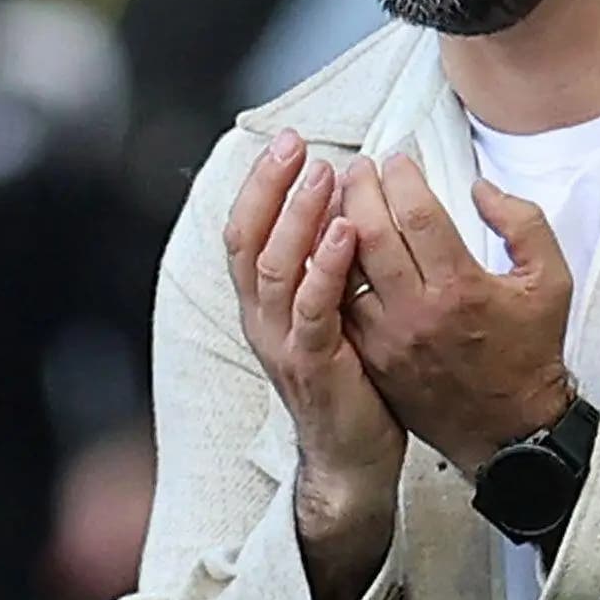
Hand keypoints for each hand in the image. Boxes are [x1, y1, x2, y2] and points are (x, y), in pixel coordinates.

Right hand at [223, 131, 405, 545]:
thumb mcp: (331, 315)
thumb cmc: (350, 380)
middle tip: (297, 144)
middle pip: (249, 240)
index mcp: (265, 305)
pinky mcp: (314, 366)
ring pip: (276, 269)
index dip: (262, 185)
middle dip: (270, 187)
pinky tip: (346, 232)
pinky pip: (314, 310)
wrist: (353, 458)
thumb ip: (325, 268)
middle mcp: (263, 320)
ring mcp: (284, 344)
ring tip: (324, 175)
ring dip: (298, 217)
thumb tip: (343, 206)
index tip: (289, 141)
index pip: (246, 231)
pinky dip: (326, 267)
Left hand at [323, 155, 578, 474]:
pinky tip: (334, 251)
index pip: (418, 214)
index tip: (398, 160)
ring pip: (344, 268)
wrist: (510, 430)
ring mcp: (389, 339)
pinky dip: (332, 273)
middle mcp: (419, 312)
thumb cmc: (530, 353)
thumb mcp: (551, 281)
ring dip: (338, 228)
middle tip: (360, 169)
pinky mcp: (373, 359)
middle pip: (371, 232)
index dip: (403, 177)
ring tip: (340, 202)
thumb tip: (481, 190)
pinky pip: (340, 305)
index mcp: (462, 287)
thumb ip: (523, 223)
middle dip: (360, 189)